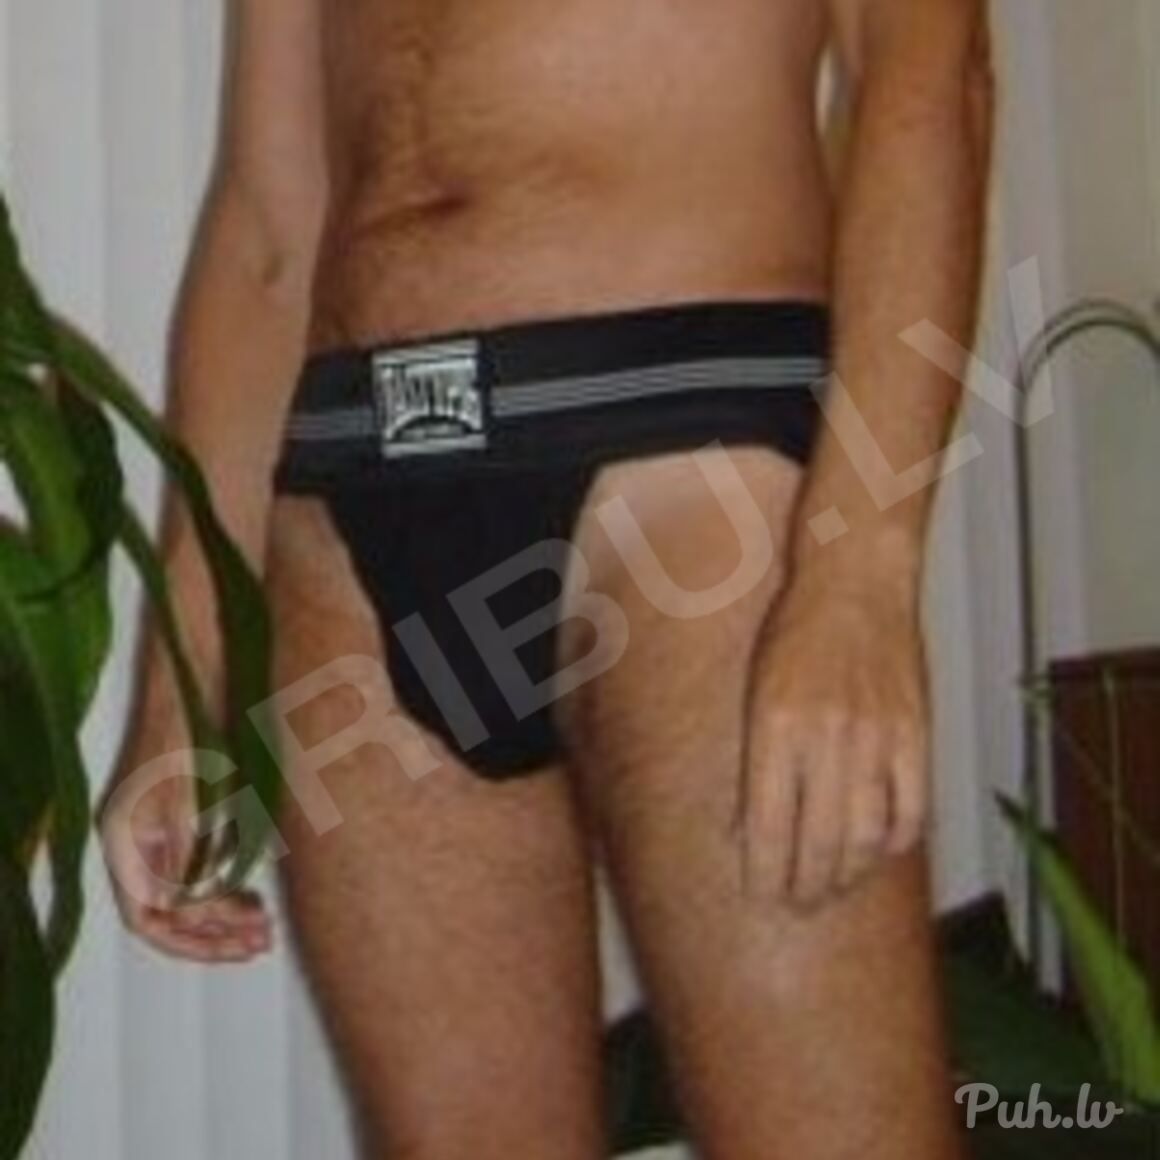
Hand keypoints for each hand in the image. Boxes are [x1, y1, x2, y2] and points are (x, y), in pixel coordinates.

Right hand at [99, 712, 272, 963]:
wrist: (202, 675)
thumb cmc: (189, 727)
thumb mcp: (186, 795)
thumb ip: (184, 852)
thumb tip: (188, 906)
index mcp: (126, 841)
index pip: (147, 919)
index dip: (191, 940)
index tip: (234, 946)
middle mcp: (139, 842)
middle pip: (168, 913)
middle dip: (212, 933)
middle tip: (259, 942)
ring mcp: (162, 828)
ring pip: (187, 893)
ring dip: (223, 913)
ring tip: (263, 925)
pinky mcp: (188, 814)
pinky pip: (202, 867)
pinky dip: (228, 882)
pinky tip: (257, 889)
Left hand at [737, 567, 930, 910]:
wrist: (855, 582)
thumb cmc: (793, 632)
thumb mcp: (755, 690)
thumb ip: (757, 759)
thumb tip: (748, 829)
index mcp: (776, 728)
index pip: (769, 827)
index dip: (765, 872)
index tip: (760, 894)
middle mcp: (825, 738)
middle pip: (817, 841)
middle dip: (804, 886)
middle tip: (796, 904)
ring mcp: (875, 738)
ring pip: (864, 834)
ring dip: (847, 873)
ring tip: (832, 888)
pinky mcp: (914, 732)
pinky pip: (910, 806)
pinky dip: (895, 840)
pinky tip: (879, 851)